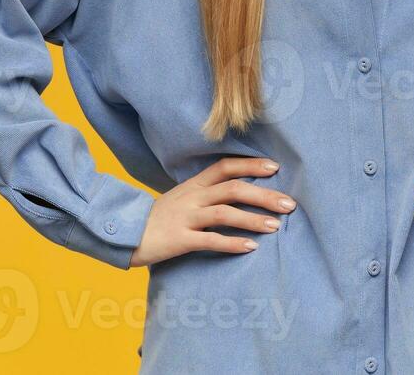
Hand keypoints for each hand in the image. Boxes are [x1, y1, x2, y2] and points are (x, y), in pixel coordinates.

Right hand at [128, 157, 296, 267]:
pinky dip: (232, 243)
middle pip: (233, 189)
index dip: (250, 165)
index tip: (275, 168)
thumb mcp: (181, 199)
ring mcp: (185, 217)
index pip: (225, 166)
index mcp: (193, 185)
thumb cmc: (157, 219)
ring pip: (224, 213)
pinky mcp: (179, 239)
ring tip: (276, 226)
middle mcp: (192, 197)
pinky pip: (209, 240)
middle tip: (290, 204)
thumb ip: (205, 193)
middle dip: (264, 195)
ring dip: (253, 219)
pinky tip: (250, 248)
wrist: (124, 235)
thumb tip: (237, 191)